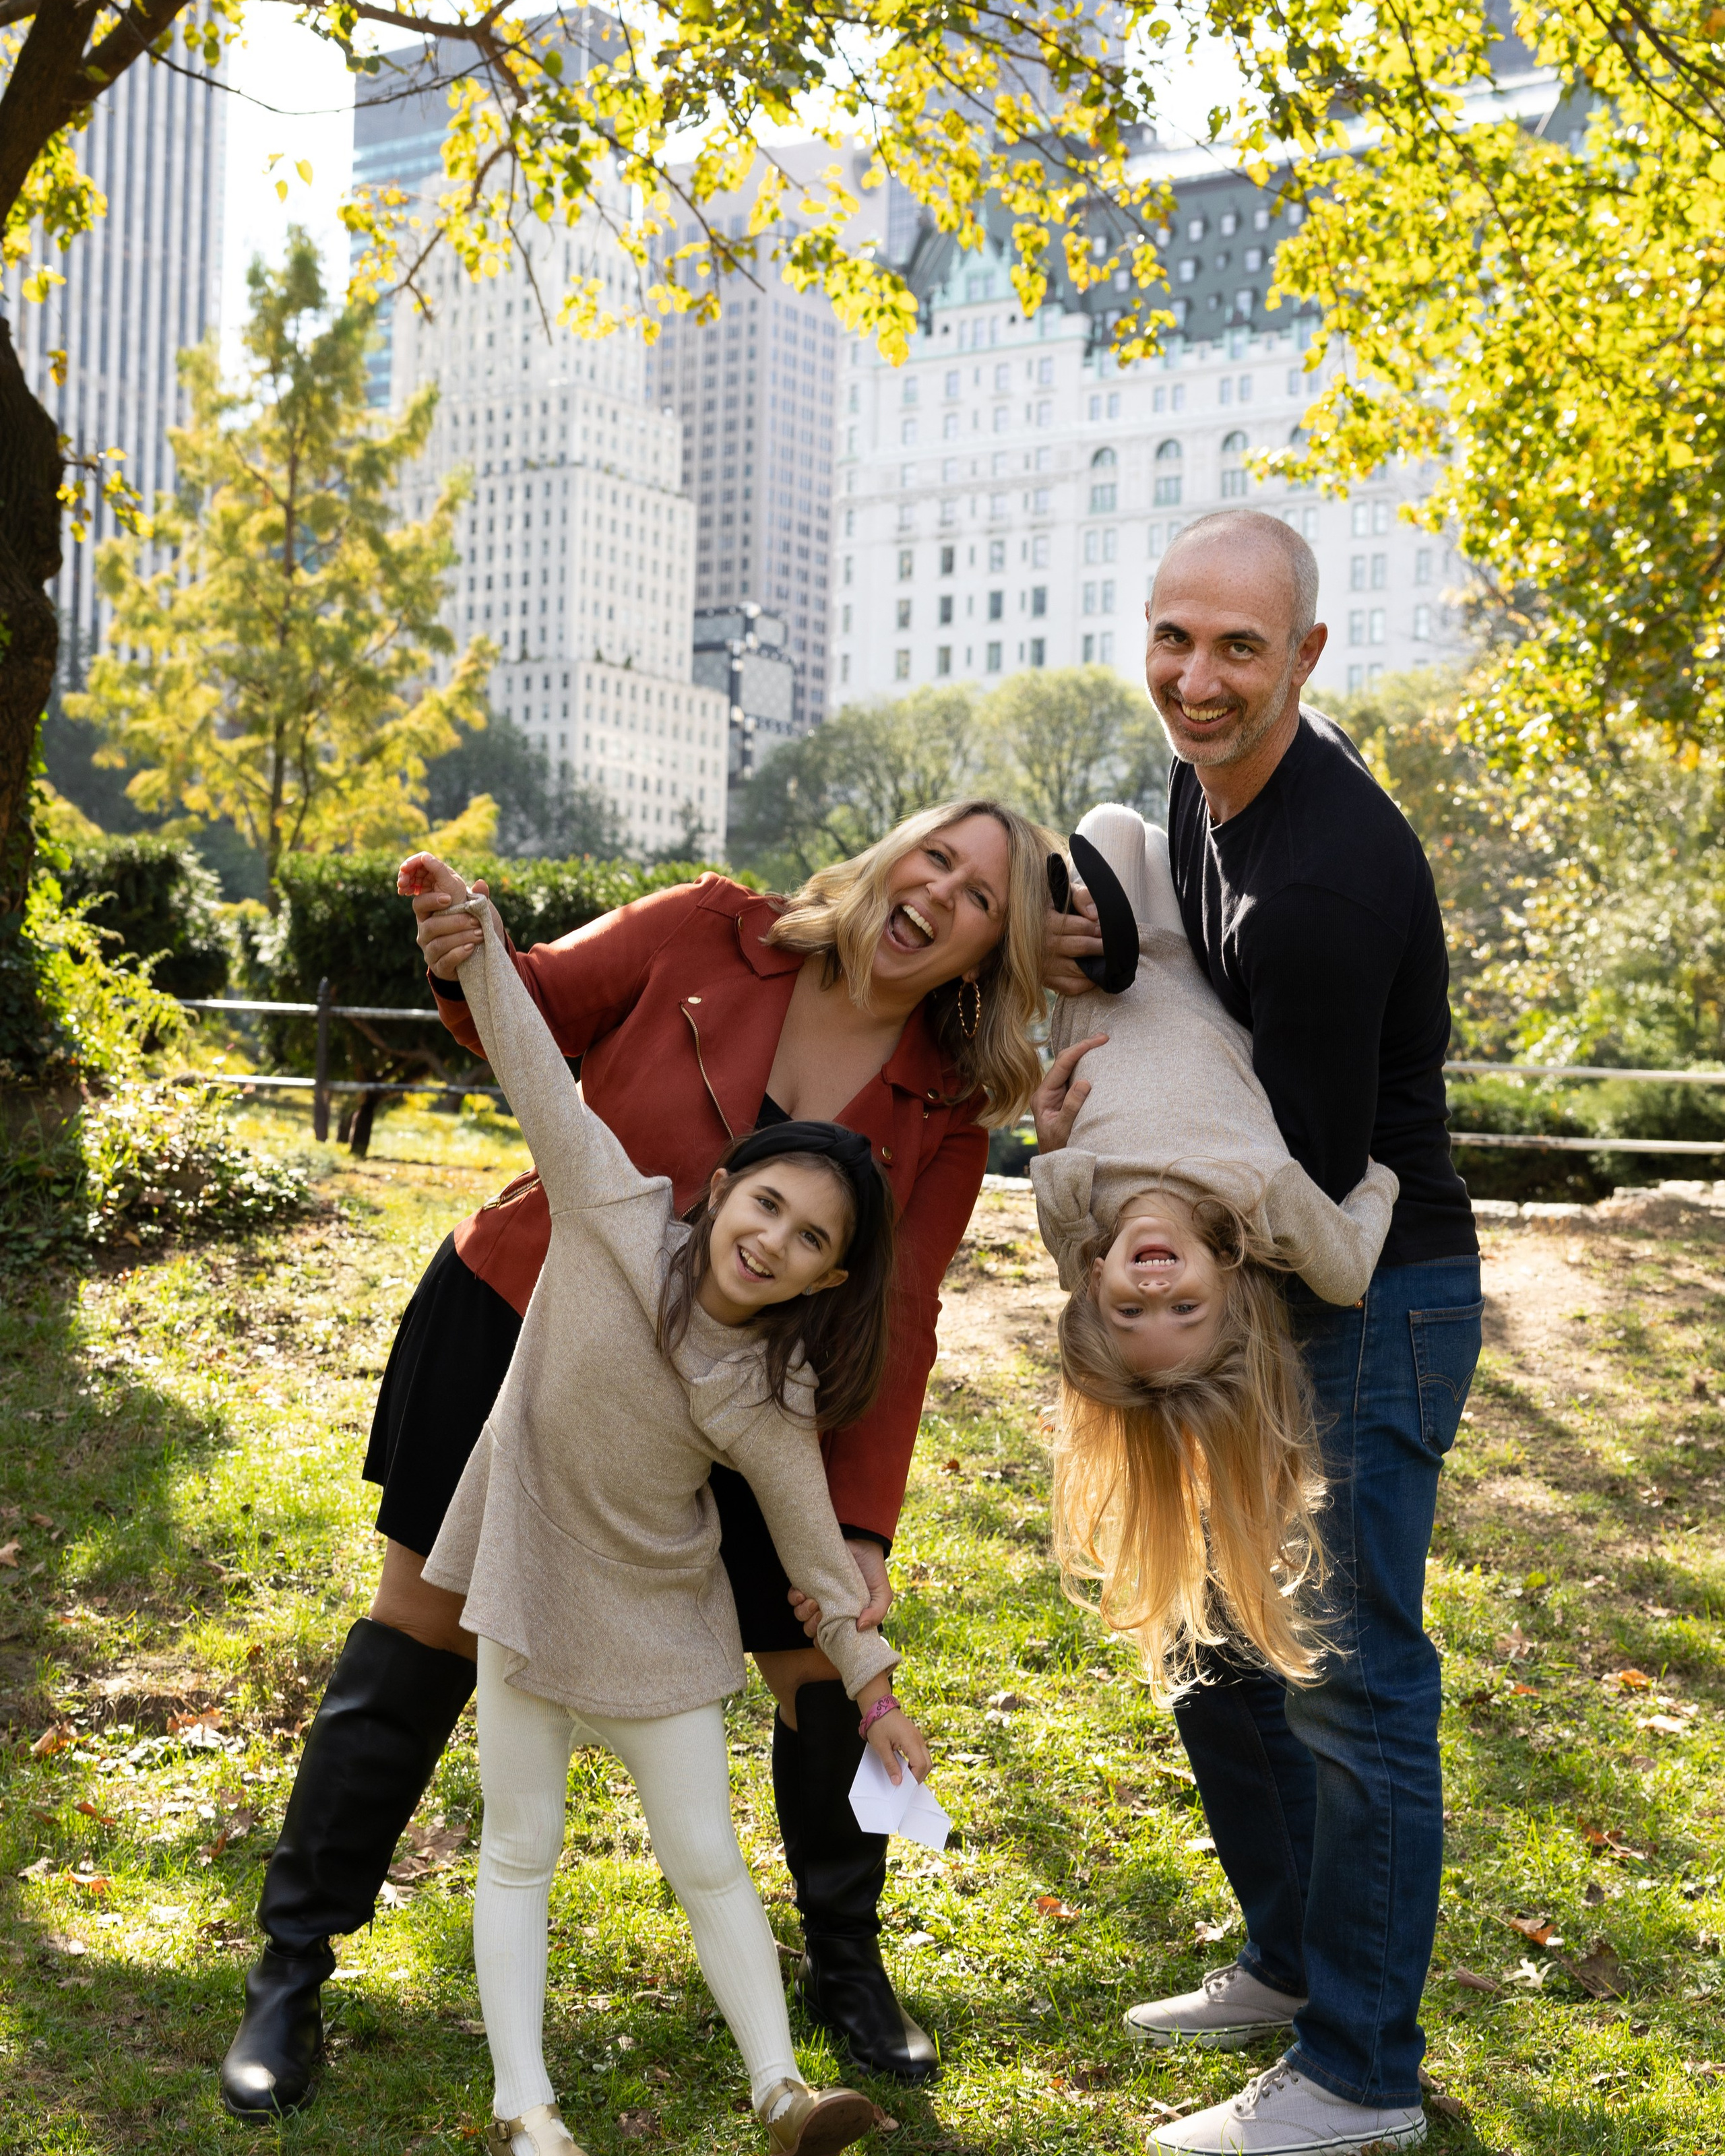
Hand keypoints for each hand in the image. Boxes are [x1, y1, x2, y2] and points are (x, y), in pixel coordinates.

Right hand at [398, 852, 490, 980]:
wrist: (485, 954)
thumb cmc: (477, 926)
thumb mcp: (479, 911)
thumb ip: (478, 897)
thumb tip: (481, 883)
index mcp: (429, 914)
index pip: (419, 905)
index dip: (430, 900)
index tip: (448, 899)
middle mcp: (425, 932)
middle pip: (431, 926)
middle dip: (455, 922)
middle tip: (476, 921)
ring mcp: (430, 951)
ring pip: (439, 944)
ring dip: (461, 937)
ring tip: (481, 934)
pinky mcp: (439, 968)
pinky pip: (445, 961)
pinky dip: (459, 954)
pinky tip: (471, 948)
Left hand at [786, 1535, 891, 1640]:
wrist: (862, 1542)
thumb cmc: (872, 1571)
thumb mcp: (882, 1595)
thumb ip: (876, 1614)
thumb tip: (860, 1628)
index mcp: (844, 1618)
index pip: (828, 1638)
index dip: (824, 1642)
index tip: (826, 1637)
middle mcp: (828, 1610)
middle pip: (811, 1629)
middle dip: (813, 1627)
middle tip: (822, 1615)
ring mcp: (816, 1596)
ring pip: (801, 1615)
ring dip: (804, 1613)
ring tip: (815, 1603)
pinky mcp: (806, 1582)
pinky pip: (793, 1597)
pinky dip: (795, 1598)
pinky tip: (803, 1594)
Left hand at [857, 1676, 931, 1786]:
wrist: (878, 1705)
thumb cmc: (878, 1723)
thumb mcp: (881, 1747)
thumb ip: (890, 1765)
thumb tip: (898, 1781)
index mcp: (910, 1740)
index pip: (920, 1765)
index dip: (914, 1777)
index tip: (904, 1785)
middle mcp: (918, 1739)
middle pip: (927, 1763)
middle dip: (919, 1776)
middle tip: (906, 1784)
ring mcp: (918, 1737)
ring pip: (926, 1758)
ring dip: (918, 1769)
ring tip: (905, 1776)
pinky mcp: (915, 1736)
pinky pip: (921, 1753)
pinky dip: (916, 1762)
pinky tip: (905, 1766)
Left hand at [1031, 1034, 1106, 1153]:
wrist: (1056, 1166)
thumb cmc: (1058, 1150)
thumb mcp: (1064, 1130)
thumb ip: (1072, 1107)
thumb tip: (1084, 1082)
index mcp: (1042, 1096)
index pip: (1061, 1065)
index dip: (1079, 1050)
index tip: (1097, 1041)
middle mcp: (1047, 1092)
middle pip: (1064, 1062)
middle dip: (1083, 1047)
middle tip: (1104, 1038)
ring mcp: (1055, 1095)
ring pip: (1070, 1068)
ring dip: (1086, 1056)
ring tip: (1103, 1044)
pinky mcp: (1064, 1099)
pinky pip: (1075, 1078)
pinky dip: (1087, 1068)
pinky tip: (1099, 1062)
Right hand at [1042, 882, 1102, 996]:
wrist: (1027, 926)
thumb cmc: (1054, 907)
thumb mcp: (1065, 894)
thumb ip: (1082, 897)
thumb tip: (1094, 915)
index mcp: (1046, 920)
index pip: (1082, 926)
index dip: (1099, 928)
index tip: (1106, 929)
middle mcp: (1042, 944)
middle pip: (1082, 947)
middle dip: (1101, 946)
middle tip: (1112, 945)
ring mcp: (1042, 965)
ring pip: (1078, 969)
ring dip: (1096, 965)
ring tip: (1106, 959)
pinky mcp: (1045, 980)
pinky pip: (1070, 987)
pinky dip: (1086, 983)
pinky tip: (1093, 974)